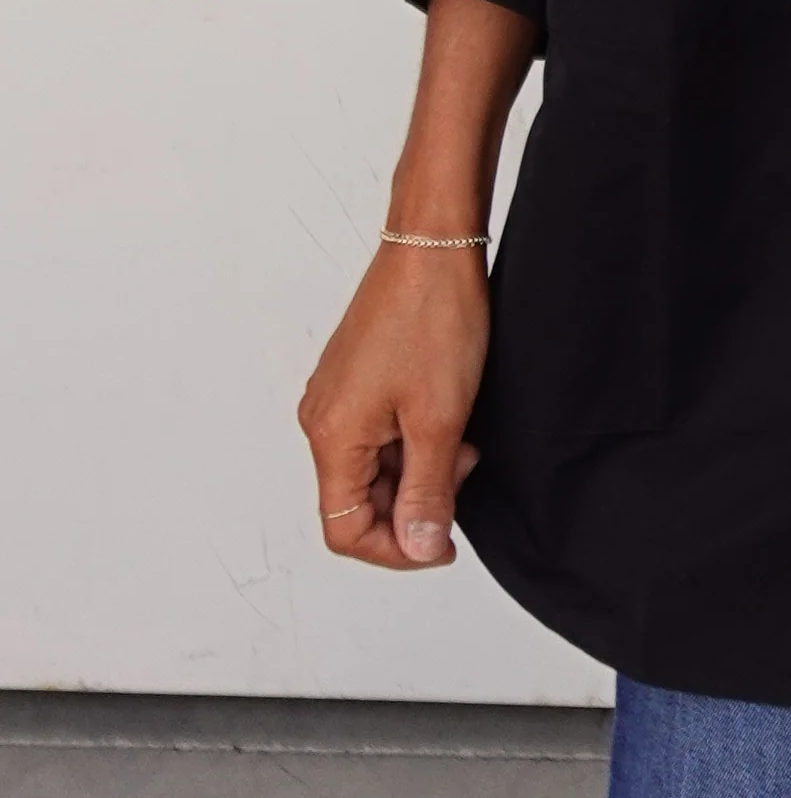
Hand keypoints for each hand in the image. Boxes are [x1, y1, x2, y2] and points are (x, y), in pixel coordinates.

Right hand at [299, 242, 488, 570]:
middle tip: (461, 468)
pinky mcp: (358, 383)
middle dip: (415, 502)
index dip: (396, 550)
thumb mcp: (440, 420)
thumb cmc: (432, 318)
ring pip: (375, 470)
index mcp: (332, 435)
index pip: (344, 530)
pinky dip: (416, 442)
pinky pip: (381, 437)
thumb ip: (427, 492)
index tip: (443, 541)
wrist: (432, 248)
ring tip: (458, 436)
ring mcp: (339, 400)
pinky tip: (447, 417)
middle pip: (359, 503)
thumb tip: (419, 546)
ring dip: (421, 470)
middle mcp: (323, 420)